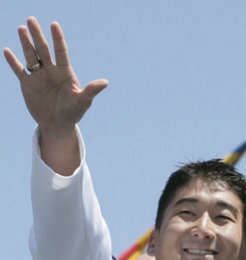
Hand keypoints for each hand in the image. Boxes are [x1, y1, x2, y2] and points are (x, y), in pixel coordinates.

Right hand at [3, 17, 107, 136]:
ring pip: (31, 56)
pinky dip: (12, 62)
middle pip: (43, 49)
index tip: (54, 25)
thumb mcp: (82, 101)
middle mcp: (51, 71)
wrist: (58, 125)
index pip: (61, 52)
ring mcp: (38, 76)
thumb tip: (105, 82)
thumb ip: (91, 90)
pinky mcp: (27, 84)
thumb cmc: (73, 113)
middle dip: (37, 35)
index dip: (57, 39)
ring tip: (22, 29)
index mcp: (64, 72)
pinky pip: (19, 70)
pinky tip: (7, 51)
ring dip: (26, 43)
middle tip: (31, 19)